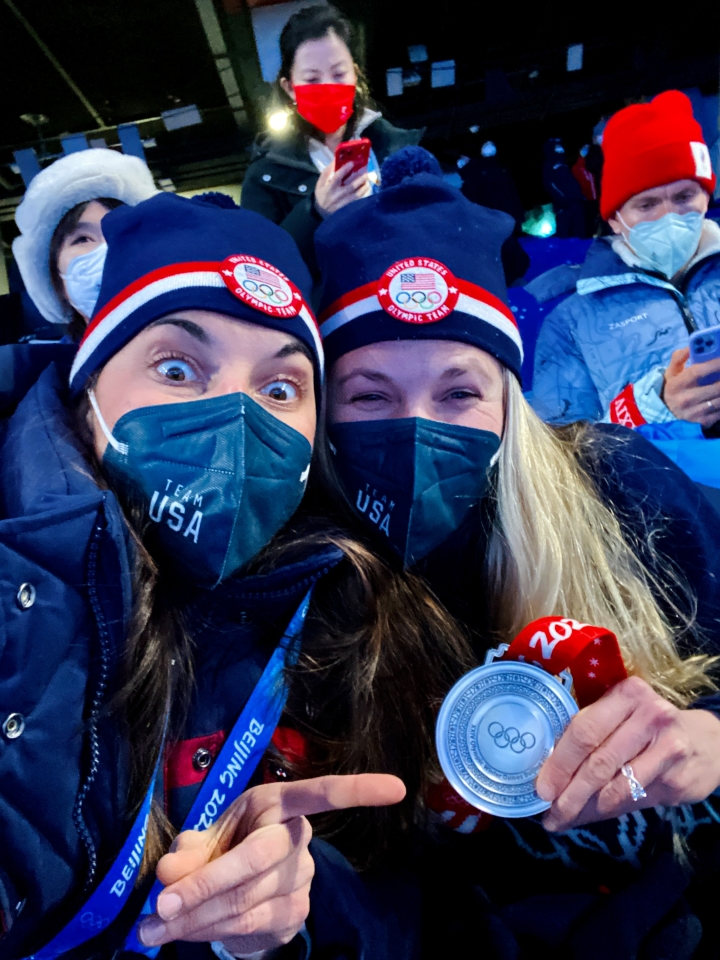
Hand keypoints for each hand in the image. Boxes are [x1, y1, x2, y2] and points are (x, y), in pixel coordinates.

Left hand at [138, 774, 404, 954]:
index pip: (321, 794)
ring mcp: (300, 881)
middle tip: (160, 903)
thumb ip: (186, 853)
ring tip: (151, 925)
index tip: (398, 788)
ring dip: (194, 917)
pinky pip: (247, 928)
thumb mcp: (202, 839)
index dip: (357, 790)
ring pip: (246, 901)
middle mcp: (298, 839)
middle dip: (207, 885)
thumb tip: (171, 875)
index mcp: (279, 803)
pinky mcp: (293, 917)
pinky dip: (205, 932)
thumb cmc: (224, 846)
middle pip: (258, 861)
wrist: (237, 890)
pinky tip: (177, 932)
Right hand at [314, 161, 368, 217]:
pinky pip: (357, 201)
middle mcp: (336, 196)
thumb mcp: (320, 184)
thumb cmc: (321, 195)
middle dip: (359, 179)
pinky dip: (363, 194)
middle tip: (366, 172)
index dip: (344, 170)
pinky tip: (366, 188)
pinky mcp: (347, 209)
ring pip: (355, 195)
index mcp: (329, 189)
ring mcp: (343, 204)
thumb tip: (335, 161)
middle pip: (350, 187)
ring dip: (363, 187)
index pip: (337, 178)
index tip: (352, 163)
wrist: (321, 213)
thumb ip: (326, 173)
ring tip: (368, 180)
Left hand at [535, 676, 719, 831]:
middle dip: (569, 790)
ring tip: (564, 817)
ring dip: (585, 806)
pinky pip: (633, 798)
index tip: (541, 787)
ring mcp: (668, 746)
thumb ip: (591, 738)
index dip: (560, 762)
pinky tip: (593, 814)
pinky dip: (607, 809)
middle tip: (549, 810)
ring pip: (615, 784)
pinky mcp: (678, 775)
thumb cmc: (649, 728)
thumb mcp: (622, 718)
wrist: (706, 741)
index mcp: (626, 694)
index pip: (585, 729)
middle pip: (598, 759)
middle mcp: (649, 715)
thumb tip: (548, 774)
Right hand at [662, 347, 719, 425]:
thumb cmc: (673, 387)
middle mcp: (685, 400)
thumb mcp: (671, 372)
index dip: (714, 364)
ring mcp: (695, 412)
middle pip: (715, 387)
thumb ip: (679, 357)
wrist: (666, 412)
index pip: (697, 372)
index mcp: (676, 385)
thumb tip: (691, 346)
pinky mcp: (704, 421)